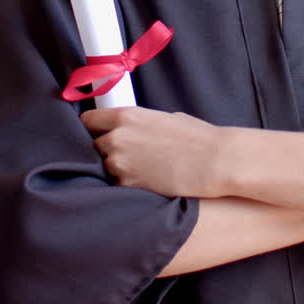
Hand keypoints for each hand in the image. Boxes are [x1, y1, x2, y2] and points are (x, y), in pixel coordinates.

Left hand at [80, 106, 224, 198]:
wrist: (215, 161)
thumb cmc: (198, 137)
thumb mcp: (166, 118)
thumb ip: (141, 124)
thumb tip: (135, 132)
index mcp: (126, 116)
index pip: (88, 120)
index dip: (92, 128)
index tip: (96, 134)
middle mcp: (117, 139)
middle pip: (93, 147)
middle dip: (105, 151)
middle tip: (125, 155)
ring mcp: (120, 165)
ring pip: (104, 168)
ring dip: (116, 170)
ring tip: (139, 172)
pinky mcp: (129, 186)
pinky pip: (117, 186)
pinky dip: (127, 186)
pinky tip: (145, 184)